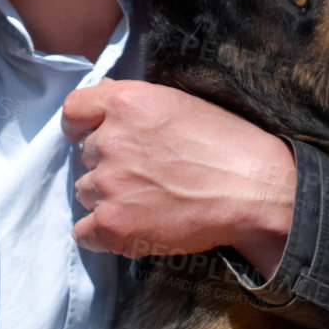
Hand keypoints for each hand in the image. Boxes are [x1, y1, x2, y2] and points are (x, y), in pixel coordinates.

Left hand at [62, 81, 295, 278]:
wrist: (254, 190)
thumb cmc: (227, 144)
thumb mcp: (179, 103)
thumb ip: (134, 102)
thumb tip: (104, 95)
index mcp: (125, 103)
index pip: (73, 110)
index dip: (80, 126)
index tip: (90, 136)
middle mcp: (109, 140)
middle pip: (86, 156)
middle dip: (109, 165)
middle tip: (147, 175)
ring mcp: (108, 184)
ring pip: (86, 193)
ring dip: (108, 198)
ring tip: (149, 202)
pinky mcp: (113, 224)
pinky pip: (84, 233)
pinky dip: (102, 234)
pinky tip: (132, 228)